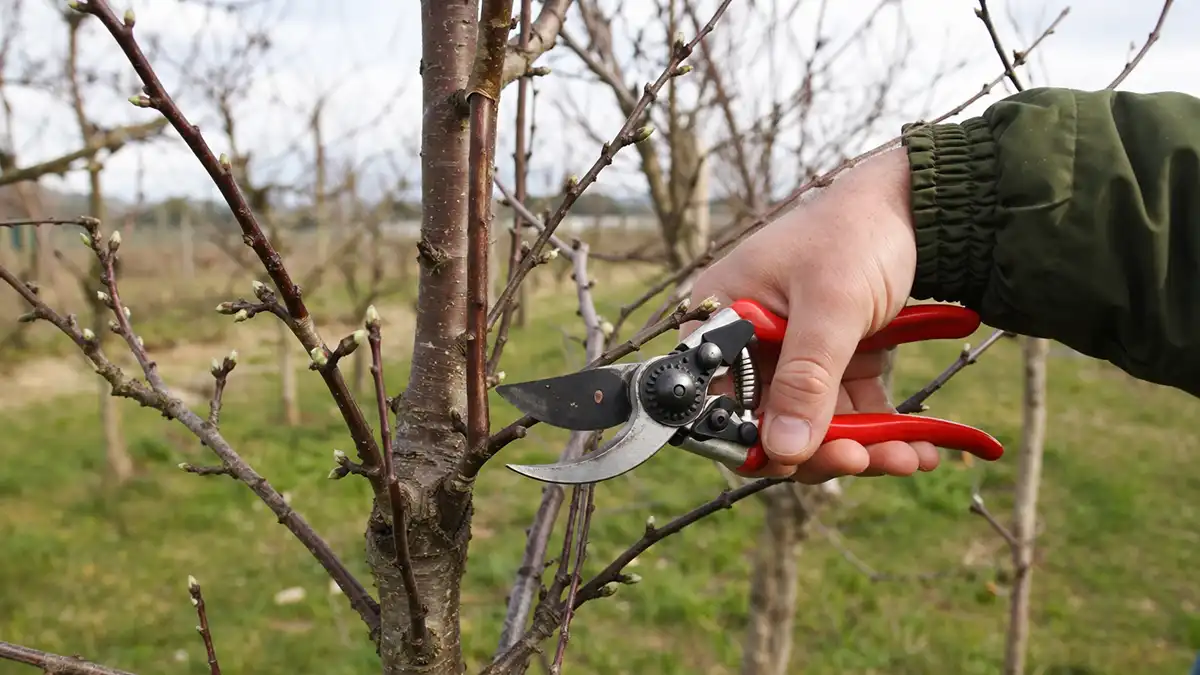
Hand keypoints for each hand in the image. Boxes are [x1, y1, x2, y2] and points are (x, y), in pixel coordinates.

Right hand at [686, 147, 940, 482]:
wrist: (915, 204)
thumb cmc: (856, 234)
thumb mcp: (831, 304)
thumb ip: (807, 378)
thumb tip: (785, 451)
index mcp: (724, 319)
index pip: (717, 401)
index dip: (750, 440)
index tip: (796, 463)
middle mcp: (751, 344)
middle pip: (769, 423)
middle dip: (821, 449)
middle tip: (864, 460)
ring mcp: (794, 356)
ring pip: (815, 426)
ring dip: (862, 447)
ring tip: (909, 457)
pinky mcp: (834, 362)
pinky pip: (849, 412)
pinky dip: (882, 432)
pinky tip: (920, 447)